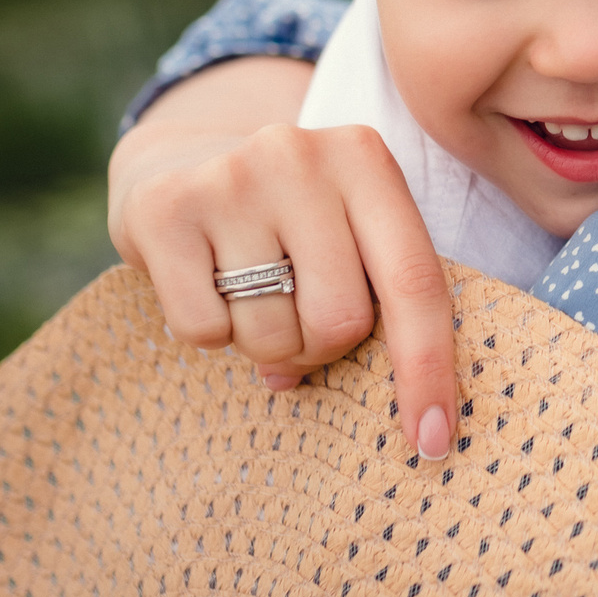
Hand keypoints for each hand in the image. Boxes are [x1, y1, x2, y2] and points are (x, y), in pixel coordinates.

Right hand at [107, 57, 457, 459]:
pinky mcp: (163, 209)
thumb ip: (378, 297)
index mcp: (365, 158)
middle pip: (340, 320)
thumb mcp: (347, 228)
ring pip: (270, 335)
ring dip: (263, 342)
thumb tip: (406, 418)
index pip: (414, 281)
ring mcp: (228, 177)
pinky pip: (204, 331)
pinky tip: (202, 282)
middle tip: (294, 316)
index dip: (427, 368)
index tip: (433, 441)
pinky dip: (208, 333)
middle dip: (320, 346)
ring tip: (245, 291)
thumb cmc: (289, 216)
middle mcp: (300, 155)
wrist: (178, 158)